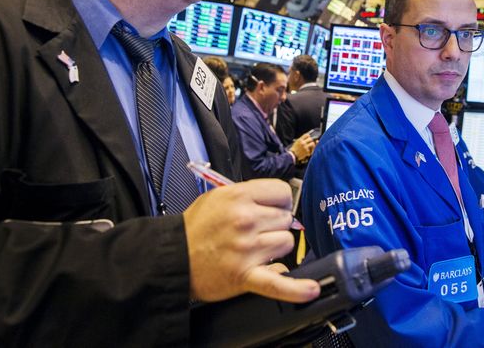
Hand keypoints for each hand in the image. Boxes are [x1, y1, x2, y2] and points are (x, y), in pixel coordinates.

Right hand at [184, 179, 320, 302]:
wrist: (173, 257)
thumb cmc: (195, 228)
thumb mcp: (218, 196)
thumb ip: (249, 194)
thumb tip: (278, 198)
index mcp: (239, 196)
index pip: (283, 192)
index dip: (279, 201)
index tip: (272, 208)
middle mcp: (245, 220)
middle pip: (286, 218)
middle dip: (274, 225)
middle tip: (254, 231)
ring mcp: (247, 249)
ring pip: (286, 243)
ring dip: (275, 247)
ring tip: (254, 249)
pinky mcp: (246, 276)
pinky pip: (278, 283)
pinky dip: (295, 289)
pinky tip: (310, 290)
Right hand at [289, 133, 315, 162]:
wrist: (292, 155)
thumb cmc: (295, 148)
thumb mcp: (297, 142)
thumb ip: (302, 139)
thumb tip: (308, 137)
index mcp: (300, 140)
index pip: (307, 135)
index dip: (308, 136)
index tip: (308, 138)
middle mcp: (303, 143)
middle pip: (310, 139)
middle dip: (310, 141)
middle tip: (310, 143)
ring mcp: (305, 147)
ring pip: (312, 143)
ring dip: (312, 145)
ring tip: (310, 148)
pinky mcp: (307, 151)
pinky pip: (311, 150)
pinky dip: (310, 151)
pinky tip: (307, 152)